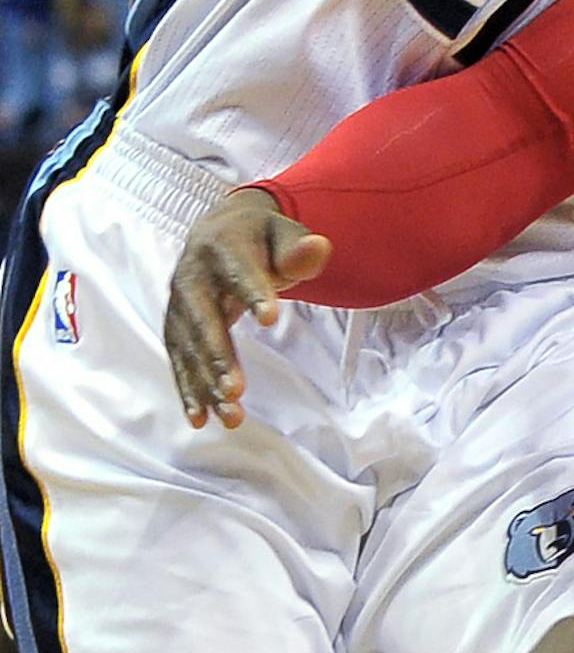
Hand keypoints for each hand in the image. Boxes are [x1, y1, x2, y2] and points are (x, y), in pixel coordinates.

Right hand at [162, 188, 331, 429]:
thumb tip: (317, 247)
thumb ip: (300, 249)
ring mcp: (179, 304)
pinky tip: (200, 418)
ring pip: (190, 348)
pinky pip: (180, 360)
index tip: (271, 318)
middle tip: (236, 390)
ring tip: (230, 416)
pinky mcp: (176, 327)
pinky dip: (188, 389)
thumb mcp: (285, 235)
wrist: (218, 234)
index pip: (240, 272)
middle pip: (204, 319)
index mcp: (223, 246)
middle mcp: (192, 277)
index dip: (254, 293)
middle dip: (218, 355)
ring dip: (206, 383)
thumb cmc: (261, 239)